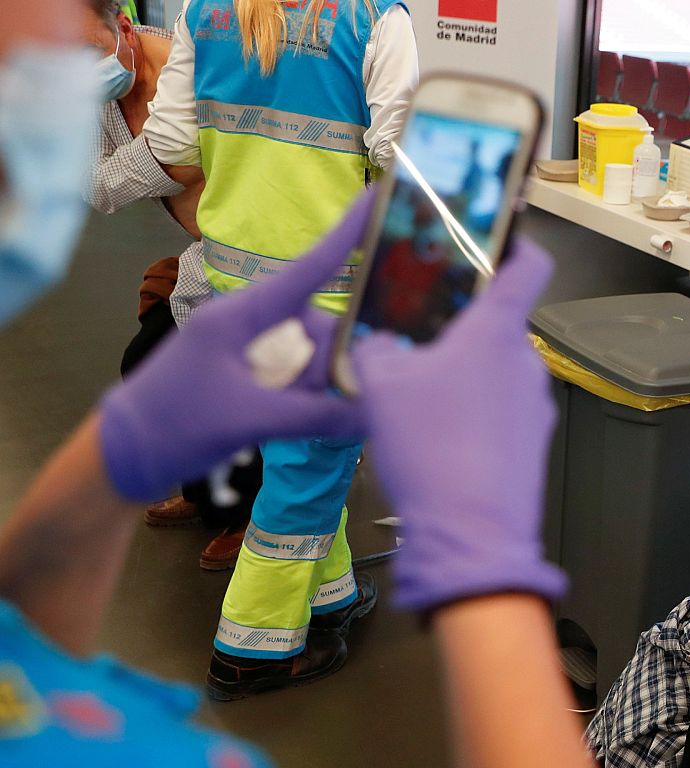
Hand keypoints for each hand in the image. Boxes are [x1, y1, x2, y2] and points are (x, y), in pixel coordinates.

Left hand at [97, 197, 367, 501]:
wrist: (123, 456)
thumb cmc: (175, 424)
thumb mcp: (250, 420)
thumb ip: (317, 416)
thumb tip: (375, 415)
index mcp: (243, 315)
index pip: (308, 269)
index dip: (346, 236)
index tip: (377, 199)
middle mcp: (249, 324)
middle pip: (319, 326)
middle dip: (337, 360)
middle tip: (346, 400)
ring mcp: (248, 350)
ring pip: (310, 355)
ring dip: (321, 386)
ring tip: (310, 419)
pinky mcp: (247, 376)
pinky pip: (296, 376)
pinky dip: (308, 399)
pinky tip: (306, 421)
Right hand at [351, 237, 567, 614]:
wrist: (471, 537)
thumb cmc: (430, 447)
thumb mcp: (381, 385)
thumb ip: (377, 348)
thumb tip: (382, 344)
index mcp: (498, 331)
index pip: (530, 264)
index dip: (515, 242)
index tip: (492, 236)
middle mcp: (527, 362)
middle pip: (498, 324)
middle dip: (460, 325)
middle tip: (415, 332)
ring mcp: (535, 405)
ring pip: (495, 372)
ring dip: (462, 374)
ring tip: (417, 396)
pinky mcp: (532, 444)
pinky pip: (499, 412)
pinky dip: (472, 413)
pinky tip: (436, 437)